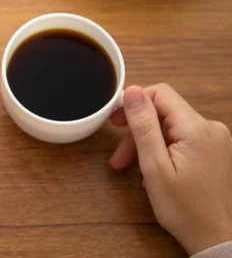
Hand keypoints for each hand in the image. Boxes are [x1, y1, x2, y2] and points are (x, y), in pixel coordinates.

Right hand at [109, 84, 231, 254]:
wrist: (214, 237)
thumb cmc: (185, 209)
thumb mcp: (154, 167)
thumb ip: (143, 126)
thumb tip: (132, 92)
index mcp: (196, 128)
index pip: (160, 93)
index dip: (134, 103)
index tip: (115, 123)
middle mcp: (210, 127)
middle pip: (163, 112)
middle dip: (137, 130)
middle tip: (119, 156)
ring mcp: (214, 139)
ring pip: (169, 126)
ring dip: (146, 142)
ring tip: (130, 168)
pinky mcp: (213, 149)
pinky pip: (180, 137)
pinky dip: (162, 149)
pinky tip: (153, 169)